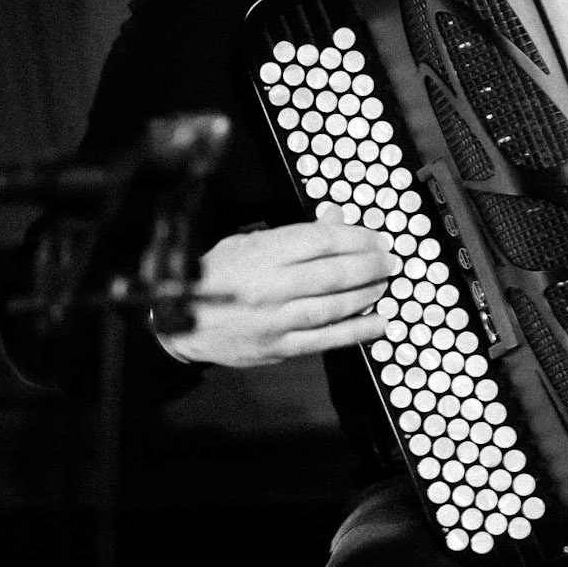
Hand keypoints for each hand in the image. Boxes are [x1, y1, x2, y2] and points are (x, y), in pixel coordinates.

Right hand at [155, 212, 398, 367]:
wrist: (177, 321)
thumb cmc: (215, 275)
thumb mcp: (245, 242)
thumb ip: (291, 234)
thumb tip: (334, 219)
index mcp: (262, 254)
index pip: (320, 240)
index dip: (355, 237)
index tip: (374, 236)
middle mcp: (271, 286)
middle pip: (333, 272)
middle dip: (369, 264)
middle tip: (390, 260)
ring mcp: (276, 320)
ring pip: (333, 306)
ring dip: (367, 294)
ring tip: (385, 284)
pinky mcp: (278, 347)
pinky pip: (325, 339)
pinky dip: (356, 331)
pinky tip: (379, 322)